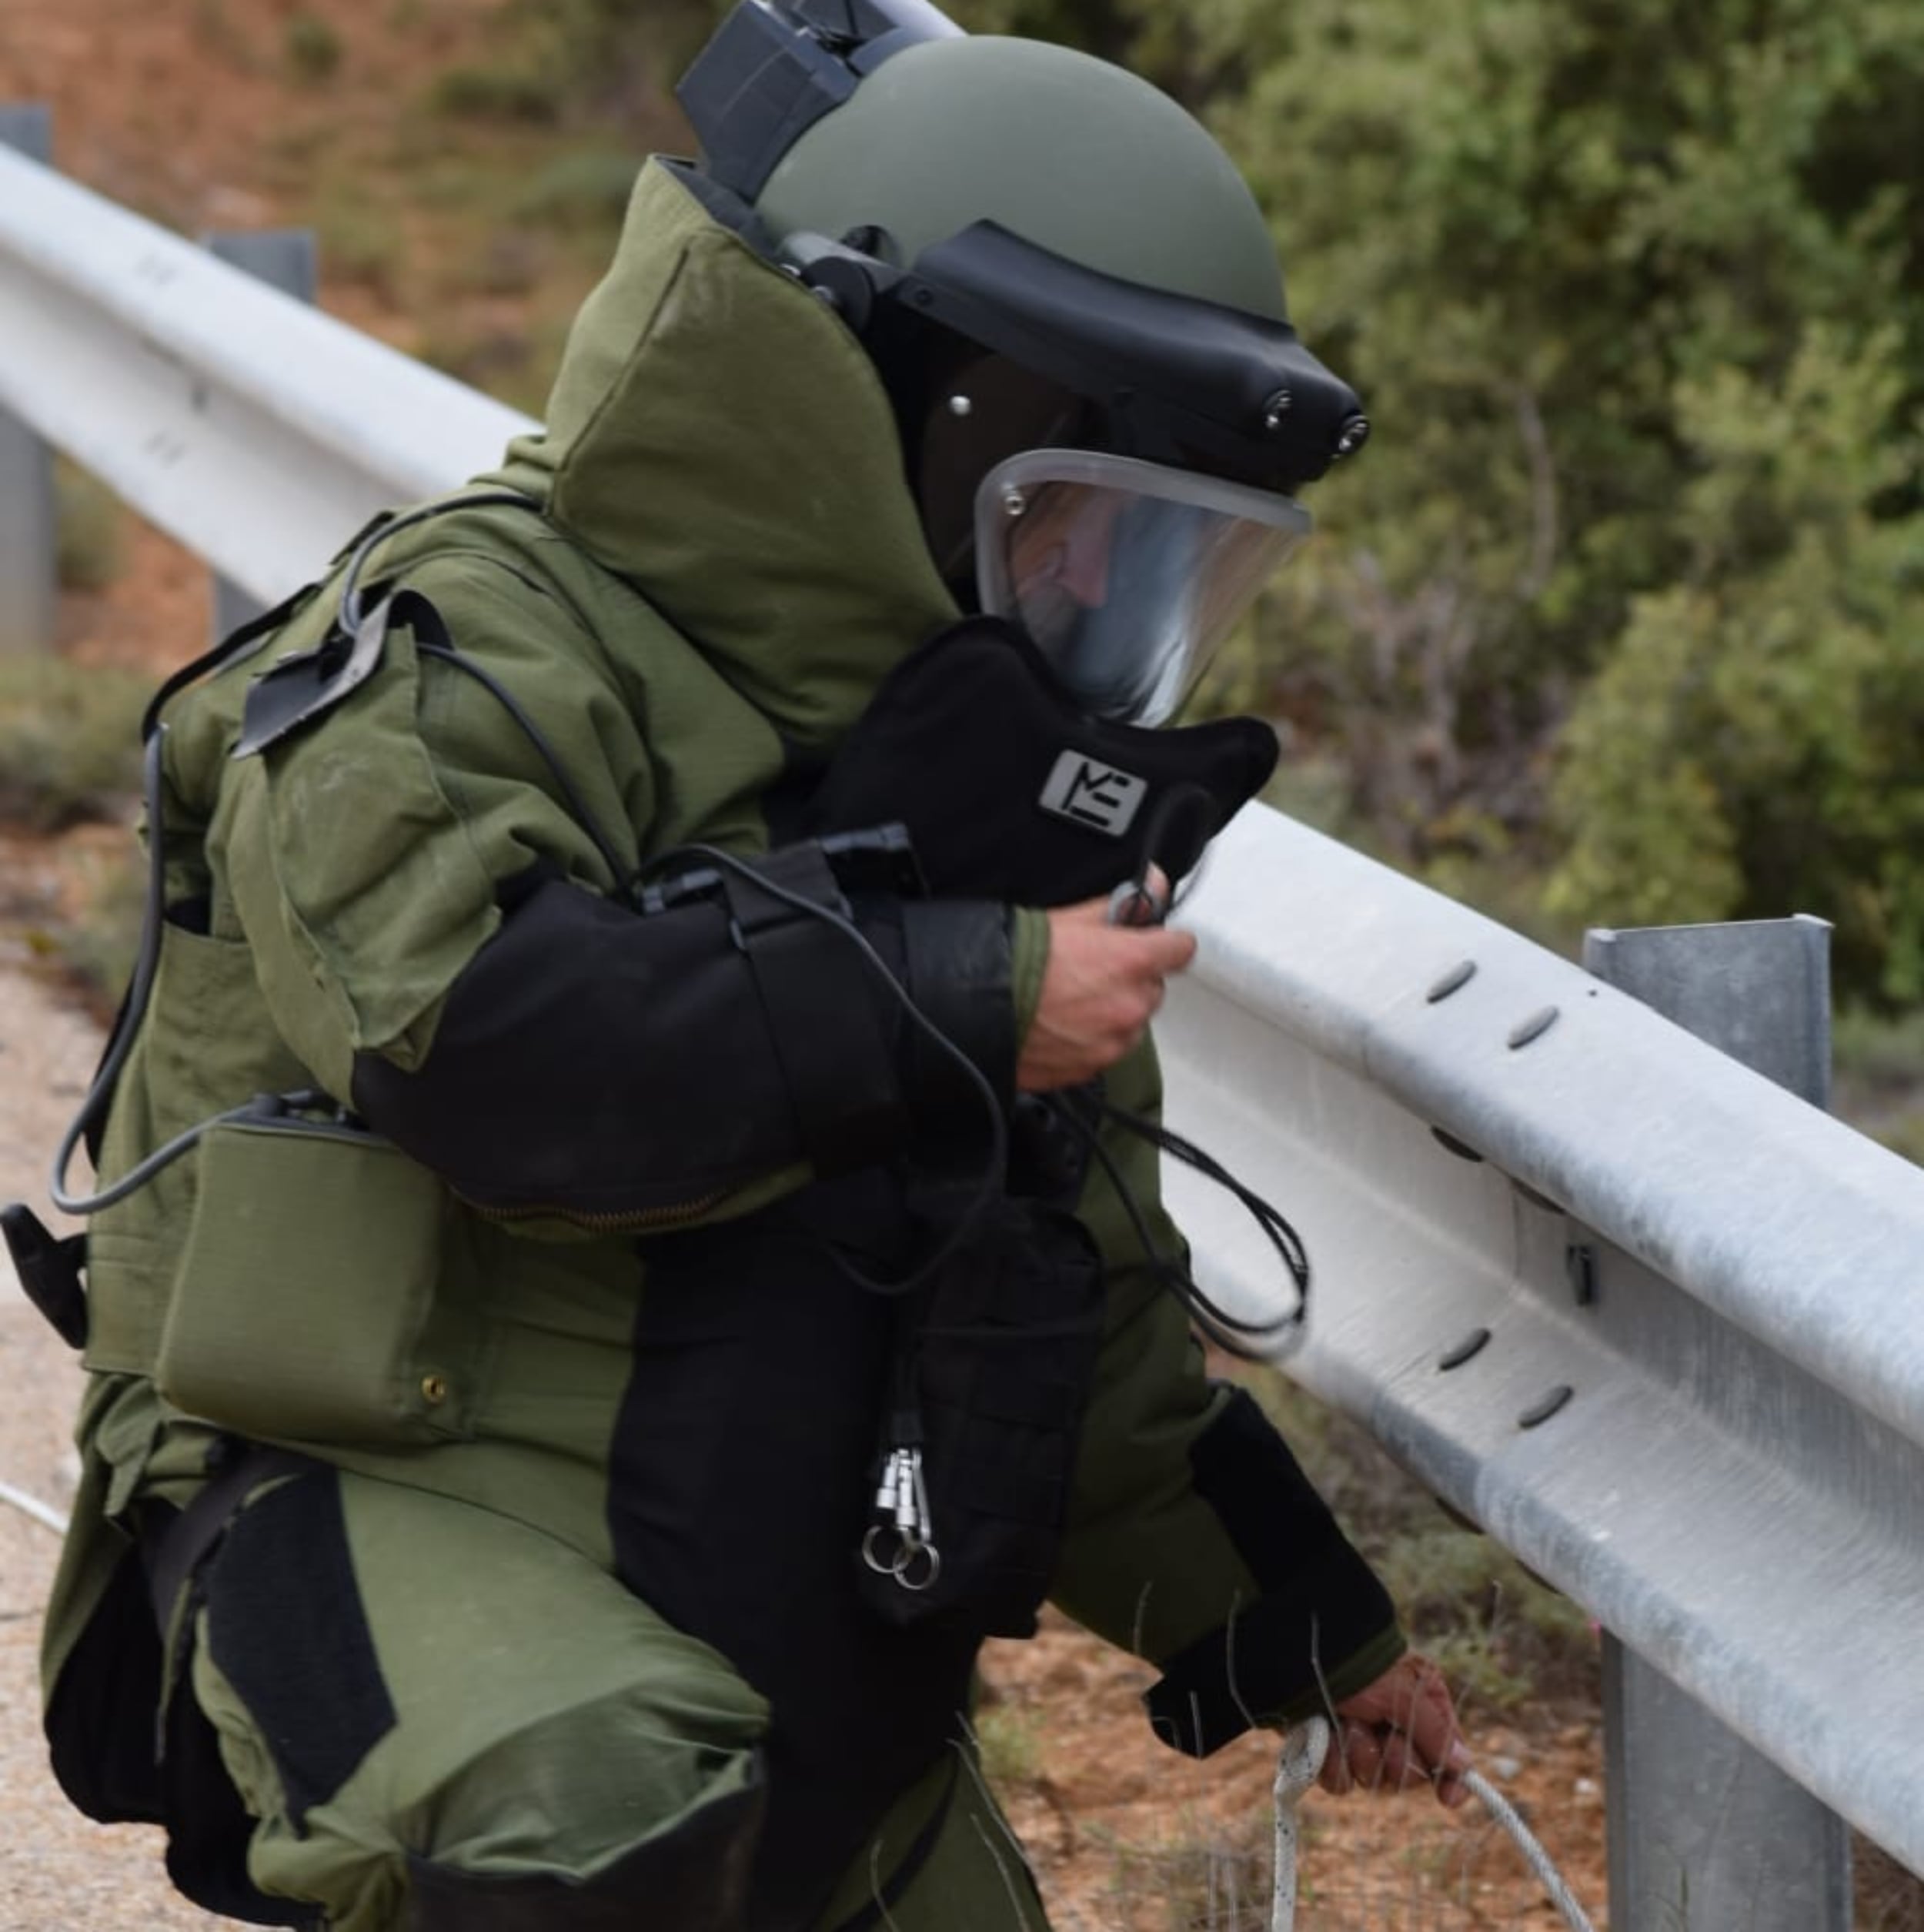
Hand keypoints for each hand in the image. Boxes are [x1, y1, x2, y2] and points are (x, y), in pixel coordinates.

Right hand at [1015, 880, 1196, 1092]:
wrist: (971, 1007)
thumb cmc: (1015, 960)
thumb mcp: (1071, 917)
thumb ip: (1124, 904)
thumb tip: (1156, 884)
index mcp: (1132, 962)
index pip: (1181, 949)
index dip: (1165, 942)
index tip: (1154, 941)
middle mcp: (1130, 1006)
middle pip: (1152, 988)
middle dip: (1131, 979)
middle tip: (1092, 970)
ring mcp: (1112, 1043)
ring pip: (1131, 1023)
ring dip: (1113, 1012)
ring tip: (1071, 1001)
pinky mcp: (1090, 1069)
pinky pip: (1105, 1051)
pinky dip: (1091, 1040)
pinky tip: (1061, 1024)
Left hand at [1319, 1654, 1472, 1808]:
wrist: (1299, 1657)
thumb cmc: (1359, 1665)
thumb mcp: (1404, 1692)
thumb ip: (1435, 1730)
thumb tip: (1464, 1765)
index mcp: (1420, 1705)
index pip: (1446, 1753)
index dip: (1450, 1779)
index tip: (1448, 1799)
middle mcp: (1392, 1725)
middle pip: (1409, 1775)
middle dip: (1395, 1759)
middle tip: (1385, 1735)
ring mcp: (1358, 1740)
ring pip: (1372, 1780)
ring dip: (1360, 1753)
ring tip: (1348, 1721)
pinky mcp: (1328, 1752)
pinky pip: (1340, 1782)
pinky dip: (1333, 1762)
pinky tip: (1327, 1736)